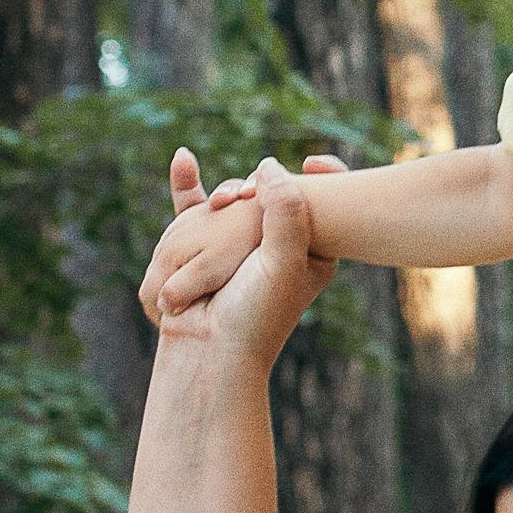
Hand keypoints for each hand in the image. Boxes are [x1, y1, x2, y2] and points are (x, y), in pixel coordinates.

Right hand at [137, 148, 346, 364]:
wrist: (207, 352)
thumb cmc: (254, 316)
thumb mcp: (284, 263)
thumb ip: (286, 210)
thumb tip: (268, 166)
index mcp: (312, 253)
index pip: (328, 202)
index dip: (328, 176)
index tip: (314, 162)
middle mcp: (276, 246)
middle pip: (272, 192)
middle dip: (257, 185)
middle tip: (248, 192)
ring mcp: (237, 246)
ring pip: (231, 200)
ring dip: (221, 198)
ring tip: (223, 203)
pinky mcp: (201, 248)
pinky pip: (193, 208)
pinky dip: (186, 185)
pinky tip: (184, 159)